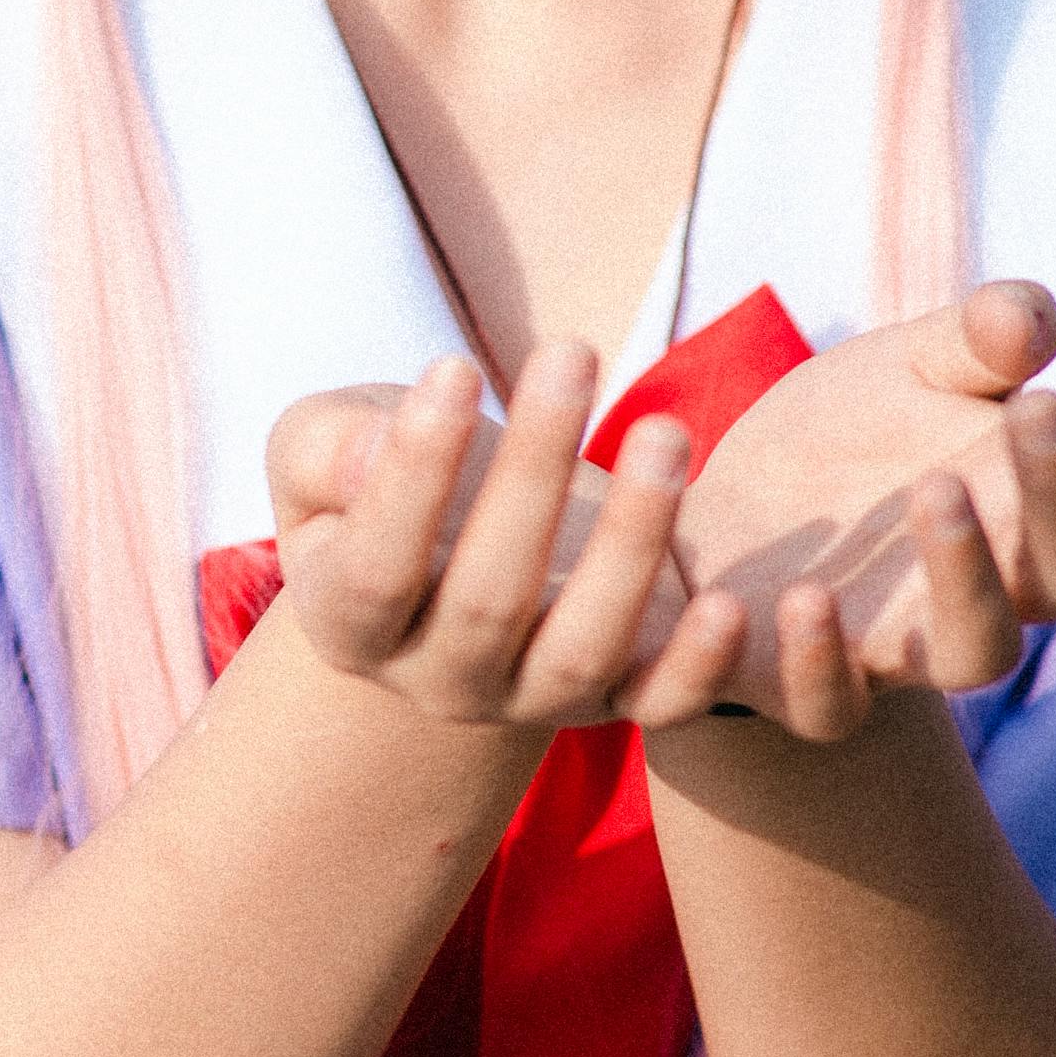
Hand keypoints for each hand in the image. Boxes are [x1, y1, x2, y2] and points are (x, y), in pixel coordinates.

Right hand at [266, 344, 747, 729]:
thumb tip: (372, 452)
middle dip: (533, 470)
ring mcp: (532, 698)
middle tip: (571, 351)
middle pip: (488, 600)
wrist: (466, 535)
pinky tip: (731, 601)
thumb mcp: (324, 446)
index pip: (376, 569)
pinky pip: (664, 705)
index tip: (453, 364)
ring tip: (664, 430)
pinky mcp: (619, 698)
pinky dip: (701, 665)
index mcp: (349, 624)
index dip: (413, 476)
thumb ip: (325, 448)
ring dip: (632, 540)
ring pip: (584, 646)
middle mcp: (438, 681)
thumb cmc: (389, 471)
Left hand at [672, 282, 1055, 733]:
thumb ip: (973, 338)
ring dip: (970, 576)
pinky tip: (802, 593)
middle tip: (1039, 406)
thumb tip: (1034, 324)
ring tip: (935, 487)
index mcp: (1036, 505)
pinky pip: (831, 707)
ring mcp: (903, 646)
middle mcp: (993, 588)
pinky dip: (819, 660)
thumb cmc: (847, 438)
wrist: (718, 518)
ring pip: (978, 654)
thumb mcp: (905, 364)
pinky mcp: (806, 686)